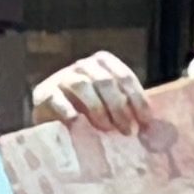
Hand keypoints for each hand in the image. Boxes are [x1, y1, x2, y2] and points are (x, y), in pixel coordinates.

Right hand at [31, 50, 150, 132]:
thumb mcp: (109, 103)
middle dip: (119, 107)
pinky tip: (77, 124)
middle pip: (105, 82)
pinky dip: (68, 111)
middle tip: (127, 131)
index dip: (137, 99)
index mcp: (104, 62)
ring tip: (106, 129)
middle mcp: (84, 65)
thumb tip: (150, 126)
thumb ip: (126, 106)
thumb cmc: (85, 111)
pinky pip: (57, 99)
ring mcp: (62, 76)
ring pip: (83, 86)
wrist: (50, 115)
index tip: (145, 122)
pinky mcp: (44, 92)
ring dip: (97, 109)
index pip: (125, 77)